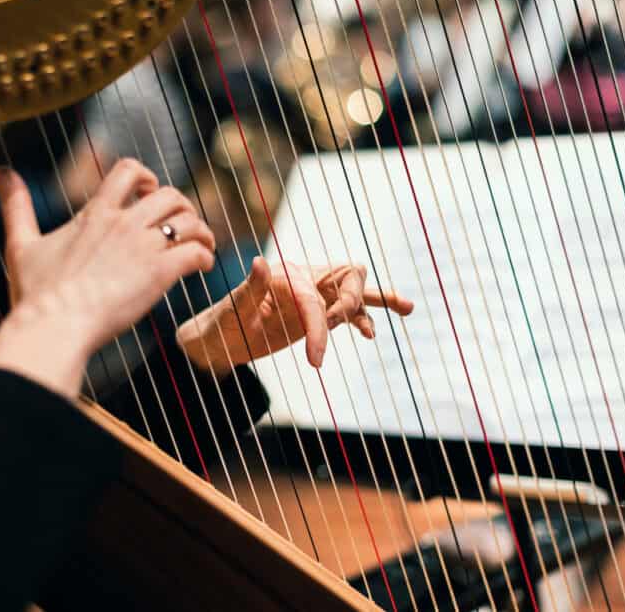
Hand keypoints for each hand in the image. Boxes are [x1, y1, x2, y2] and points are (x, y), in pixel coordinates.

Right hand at [0, 159, 215, 400]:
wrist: (52, 327)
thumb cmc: (36, 294)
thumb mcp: (20, 244)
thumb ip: (15, 206)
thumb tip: (2, 172)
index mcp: (94, 214)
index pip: (129, 171)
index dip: (146, 176)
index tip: (148, 191)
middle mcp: (123, 224)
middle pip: (169, 194)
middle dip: (182, 206)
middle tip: (182, 224)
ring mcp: (143, 248)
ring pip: (189, 221)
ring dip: (201, 231)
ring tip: (201, 245)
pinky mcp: (159, 274)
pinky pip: (196, 252)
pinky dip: (205, 256)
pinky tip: (202, 268)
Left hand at [176, 257, 412, 374]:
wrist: (217, 342)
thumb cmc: (221, 325)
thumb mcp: (232, 310)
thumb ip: (251, 287)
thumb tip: (261, 263)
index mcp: (286, 275)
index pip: (315, 298)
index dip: (320, 327)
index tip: (315, 361)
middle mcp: (304, 280)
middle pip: (347, 277)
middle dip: (355, 300)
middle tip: (351, 330)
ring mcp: (313, 297)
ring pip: (354, 291)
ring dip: (379, 299)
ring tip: (407, 307)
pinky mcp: (316, 315)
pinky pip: (347, 313)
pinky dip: (363, 320)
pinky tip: (371, 333)